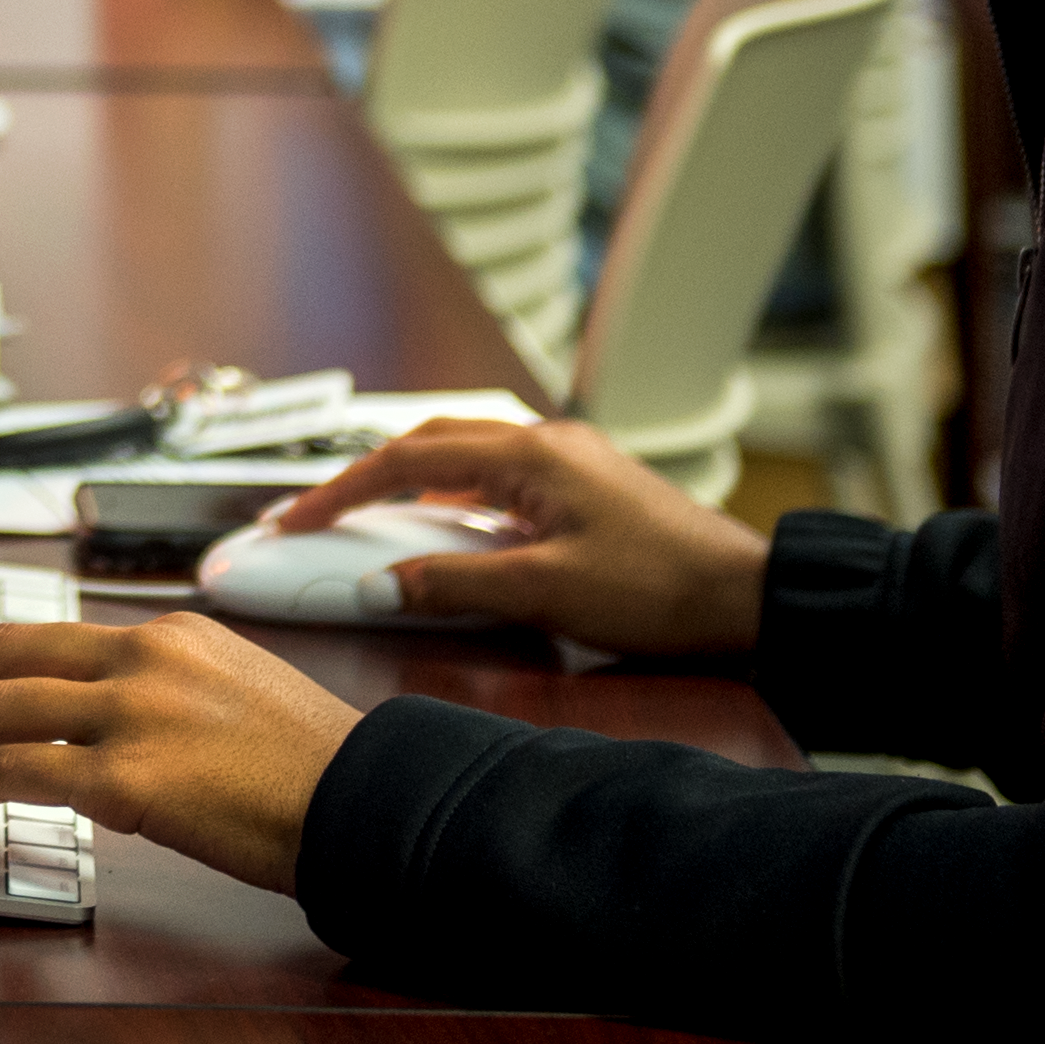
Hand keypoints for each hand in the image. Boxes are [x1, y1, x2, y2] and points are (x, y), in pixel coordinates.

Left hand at [0, 610, 361, 894]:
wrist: (368, 803)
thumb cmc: (314, 770)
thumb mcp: (238, 696)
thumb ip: (167, 696)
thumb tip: (106, 732)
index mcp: (167, 634)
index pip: (45, 636)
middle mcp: (142, 658)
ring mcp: (133, 714)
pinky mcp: (129, 779)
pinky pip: (13, 773)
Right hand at [278, 417, 769, 653]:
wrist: (750, 600)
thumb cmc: (662, 591)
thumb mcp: (545, 592)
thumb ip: (455, 583)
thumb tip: (383, 583)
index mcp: (529, 454)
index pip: (407, 460)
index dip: (340, 491)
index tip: (294, 520)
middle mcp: (545, 443)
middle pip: (429, 444)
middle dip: (364, 478)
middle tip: (316, 517)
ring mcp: (568, 462)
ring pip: (463, 459)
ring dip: (409, 486)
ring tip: (365, 523)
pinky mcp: (584, 488)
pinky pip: (496, 480)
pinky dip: (453, 501)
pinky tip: (444, 534)